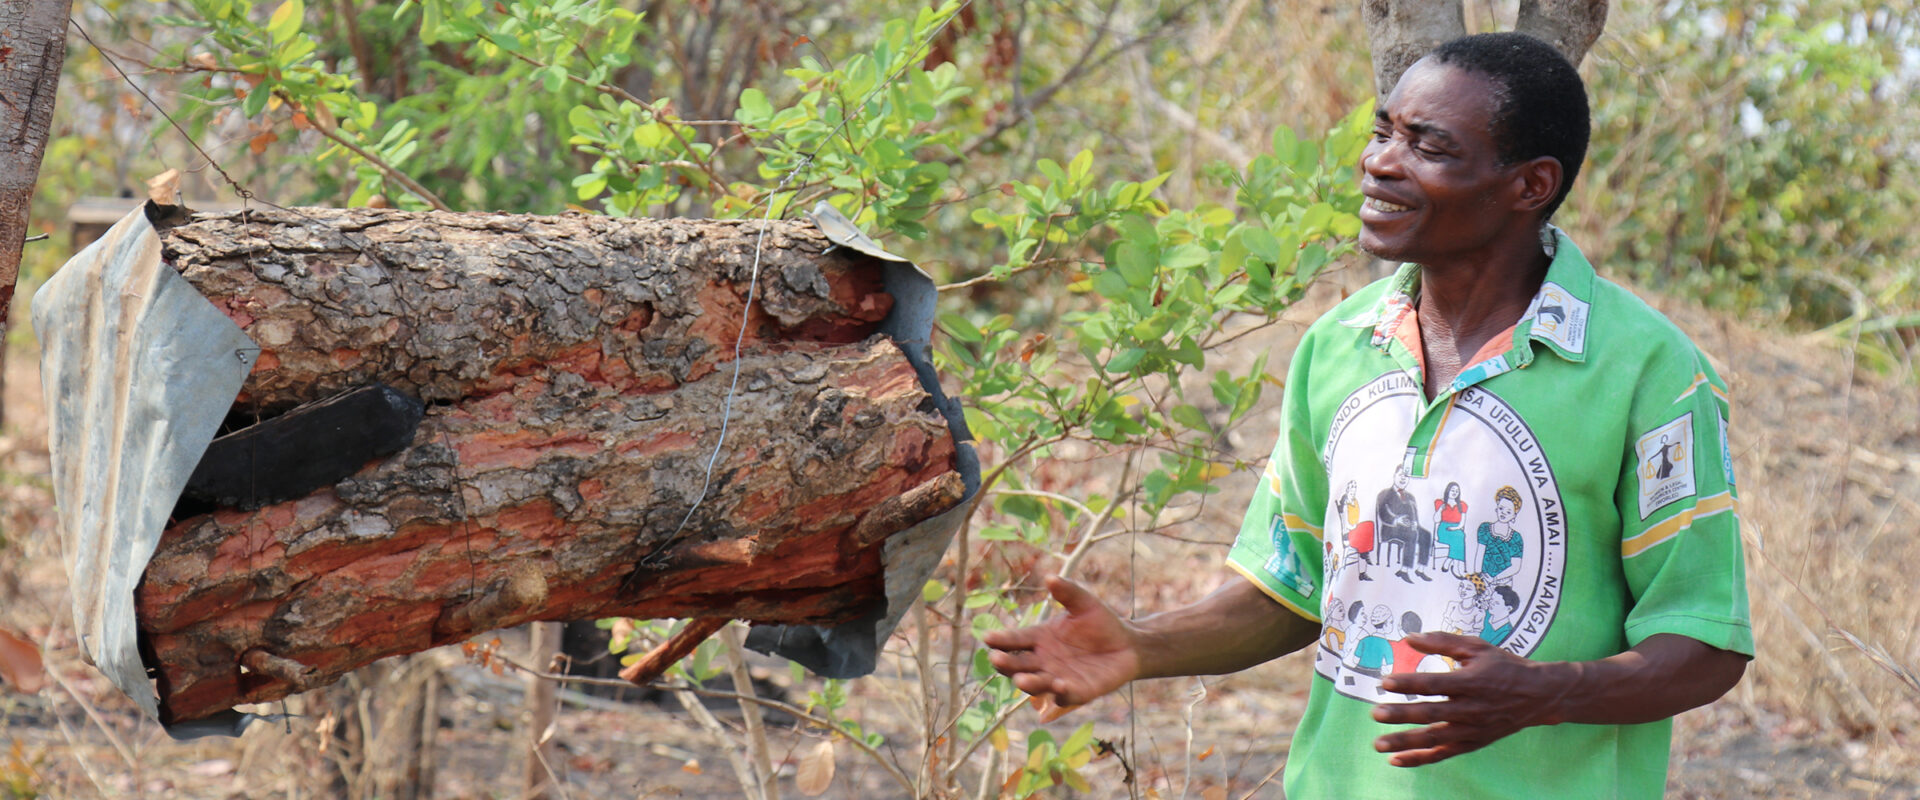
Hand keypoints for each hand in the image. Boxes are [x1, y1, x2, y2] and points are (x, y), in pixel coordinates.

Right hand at [982, 576, 1138, 708]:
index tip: (987, 637)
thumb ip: (1068, 592)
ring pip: (1035, 684)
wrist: (1127, 645)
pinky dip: (1059, 693)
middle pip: (1017, 664)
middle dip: (1005, 663)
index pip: (1015, 640)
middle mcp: (1043, 660)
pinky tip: (1059, 685)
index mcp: (1039, 638)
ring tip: (1021, 679)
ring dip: (1028, 682)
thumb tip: (1050, 577)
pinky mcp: (1078, 692)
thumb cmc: (1101, 623)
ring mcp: (1057, 678)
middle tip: (996, 658)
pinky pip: (1064, 696)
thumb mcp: (1084, 604)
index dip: (1000, 639)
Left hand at [1368, 633, 1577, 766]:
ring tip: (1378, 744)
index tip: (1385, 682)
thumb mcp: (1477, 648)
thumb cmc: (1504, 667)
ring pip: (1434, 738)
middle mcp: (1470, 708)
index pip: (1435, 684)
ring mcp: (1471, 729)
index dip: (1409, 683)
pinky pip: (1443, 753)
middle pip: (1431, 713)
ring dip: (1405, 741)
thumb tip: (1408, 638)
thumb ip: (1442, 642)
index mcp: (1471, 682)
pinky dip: (1420, 759)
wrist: (1539, 696)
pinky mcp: (1473, 743)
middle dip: (1401, 714)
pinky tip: (1396, 760)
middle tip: (1375, 713)